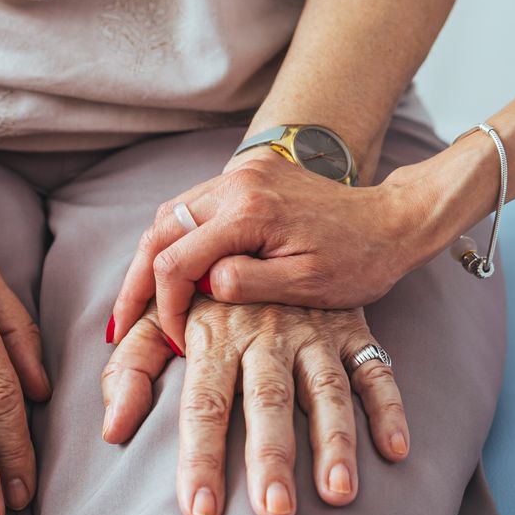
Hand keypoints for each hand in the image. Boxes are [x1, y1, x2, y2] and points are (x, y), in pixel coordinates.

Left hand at [100, 295, 408, 514]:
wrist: (265, 221)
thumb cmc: (203, 289)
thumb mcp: (160, 317)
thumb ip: (131, 367)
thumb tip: (112, 429)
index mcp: (215, 334)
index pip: (203, 404)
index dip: (201, 457)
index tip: (201, 512)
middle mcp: (266, 334)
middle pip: (267, 401)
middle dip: (271, 457)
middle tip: (274, 513)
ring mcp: (314, 332)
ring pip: (327, 390)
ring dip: (336, 442)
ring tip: (339, 494)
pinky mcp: (352, 327)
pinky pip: (376, 369)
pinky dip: (389, 407)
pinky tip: (396, 452)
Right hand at [111, 146, 482, 348]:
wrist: (395, 220)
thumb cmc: (359, 260)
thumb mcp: (306, 284)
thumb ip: (248, 284)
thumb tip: (201, 286)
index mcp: (250, 212)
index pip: (176, 259)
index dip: (163, 305)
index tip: (173, 340)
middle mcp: (238, 182)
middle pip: (160, 229)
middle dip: (136, 279)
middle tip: (120, 324)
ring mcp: (242, 174)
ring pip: (172, 214)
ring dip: (152, 257)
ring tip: (139, 303)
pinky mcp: (250, 177)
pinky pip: (196, 208)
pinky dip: (176, 241)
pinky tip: (171, 273)